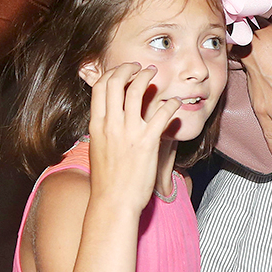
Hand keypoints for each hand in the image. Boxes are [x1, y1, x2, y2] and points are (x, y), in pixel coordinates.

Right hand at [87, 62, 179, 212]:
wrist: (113, 202)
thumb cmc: (107, 180)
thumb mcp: (97, 148)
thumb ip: (103, 129)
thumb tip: (109, 116)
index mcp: (97, 125)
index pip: (101, 87)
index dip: (113, 73)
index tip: (124, 71)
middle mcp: (111, 124)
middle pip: (117, 82)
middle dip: (130, 69)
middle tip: (141, 68)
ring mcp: (129, 132)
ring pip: (137, 91)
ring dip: (148, 78)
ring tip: (157, 75)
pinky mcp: (147, 142)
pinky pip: (161, 113)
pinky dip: (170, 103)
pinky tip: (175, 103)